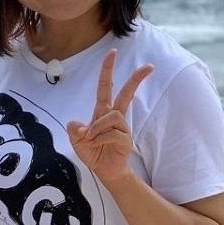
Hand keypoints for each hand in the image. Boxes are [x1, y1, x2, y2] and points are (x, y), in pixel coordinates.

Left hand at [66, 49, 152, 183]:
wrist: (105, 171)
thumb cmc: (93, 152)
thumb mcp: (76, 141)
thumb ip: (74, 131)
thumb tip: (76, 123)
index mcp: (102, 112)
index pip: (106, 87)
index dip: (107, 70)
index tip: (112, 53)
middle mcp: (114, 116)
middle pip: (126, 94)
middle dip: (136, 79)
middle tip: (149, 66)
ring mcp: (122, 127)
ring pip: (112, 116)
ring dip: (97, 127)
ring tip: (91, 139)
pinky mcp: (126, 139)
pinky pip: (112, 133)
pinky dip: (100, 139)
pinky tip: (96, 145)